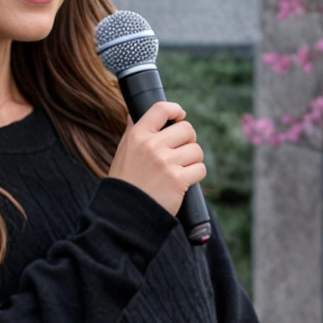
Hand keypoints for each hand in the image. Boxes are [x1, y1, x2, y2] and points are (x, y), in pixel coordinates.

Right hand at [108, 101, 206, 215]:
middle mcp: (152, 146)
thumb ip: (131, 131)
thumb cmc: (125, 182)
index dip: (176, 110)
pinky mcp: (178, 180)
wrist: (124, 213)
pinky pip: (200, 169)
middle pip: (187, 129)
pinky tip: (184, 180)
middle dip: (189, 140)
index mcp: (137, 135)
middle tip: (182, 151)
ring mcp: (166, 163)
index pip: (161, 109)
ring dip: (193, 160)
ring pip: (196, 150)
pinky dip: (196, 175)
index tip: (180, 116)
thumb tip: (133, 113)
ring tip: (181, 168)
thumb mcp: (122, 152)